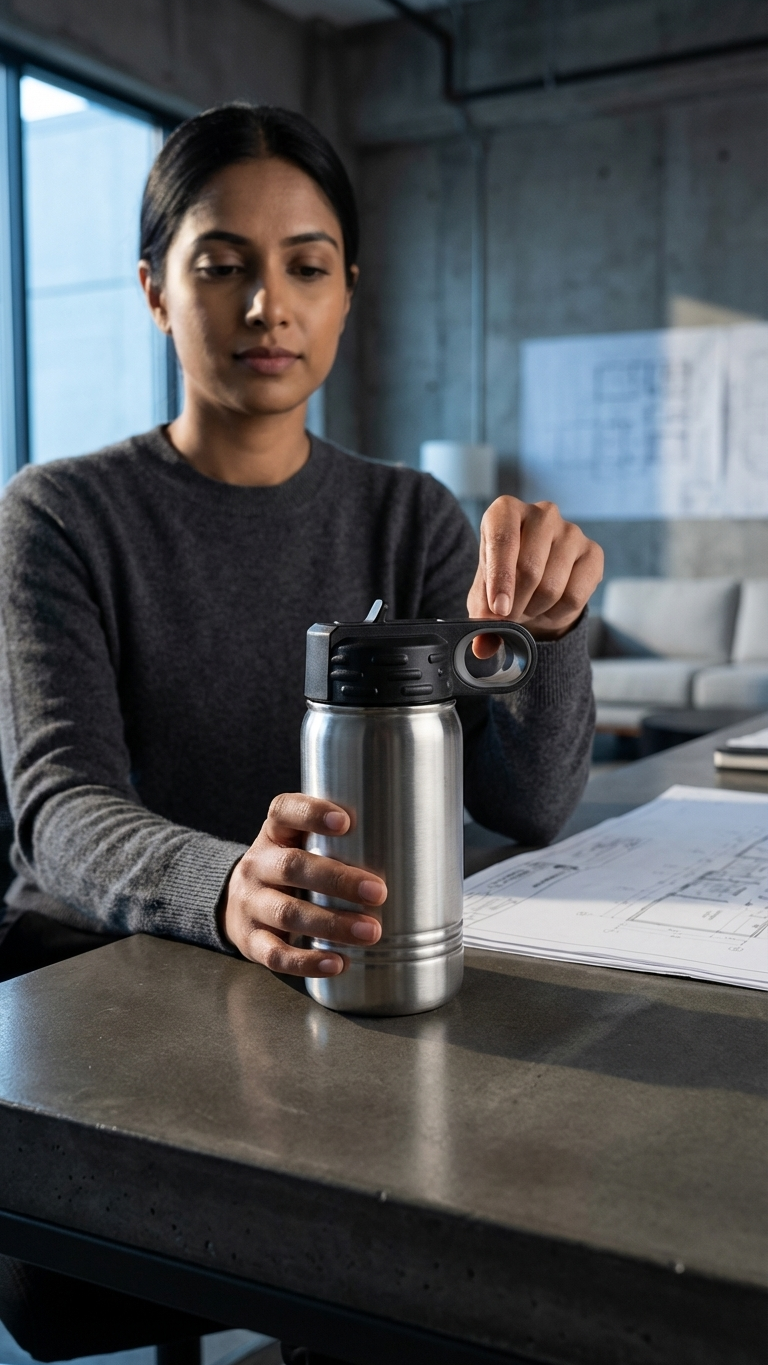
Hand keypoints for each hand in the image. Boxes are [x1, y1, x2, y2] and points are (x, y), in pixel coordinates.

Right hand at [221, 793, 385, 976]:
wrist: (236, 905)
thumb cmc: (289, 872)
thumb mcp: (300, 845)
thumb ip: (340, 843)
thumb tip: (413, 850)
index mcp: (275, 833)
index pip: (284, 811)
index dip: (312, 813)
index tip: (346, 822)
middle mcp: (257, 865)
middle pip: (292, 866)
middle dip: (338, 880)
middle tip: (378, 892)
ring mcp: (251, 904)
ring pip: (287, 913)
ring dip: (331, 924)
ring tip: (369, 932)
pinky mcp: (251, 940)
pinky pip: (276, 954)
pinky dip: (307, 961)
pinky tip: (337, 963)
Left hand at [467, 496, 602, 649]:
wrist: (534, 590)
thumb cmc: (504, 584)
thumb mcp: (484, 598)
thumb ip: (481, 619)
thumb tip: (484, 648)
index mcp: (505, 511)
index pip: (502, 539)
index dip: (500, 579)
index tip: (498, 610)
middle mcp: (542, 513)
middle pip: (529, 568)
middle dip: (516, 603)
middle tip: (509, 614)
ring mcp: (571, 531)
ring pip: (551, 586)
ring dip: (535, 609)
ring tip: (528, 605)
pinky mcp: (594, 553)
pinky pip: (575, 596)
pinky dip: (557, 613)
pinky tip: (550, 606)